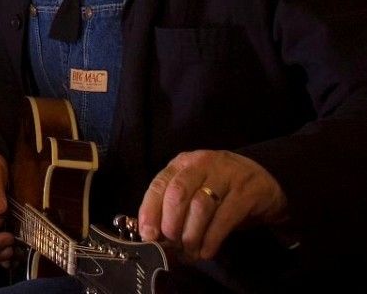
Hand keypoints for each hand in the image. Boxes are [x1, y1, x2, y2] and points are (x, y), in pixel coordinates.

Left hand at [138, 149, 288, 260]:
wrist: (266, 183)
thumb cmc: (221, 190)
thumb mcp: (195, 190)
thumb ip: (173, 205)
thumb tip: (152, 234)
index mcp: (183, 163)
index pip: (159, 184)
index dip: (150, 211)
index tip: (148, 234)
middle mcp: (202, 164)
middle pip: (178, 193)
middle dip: (171, 223)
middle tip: (171, 244)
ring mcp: (226, 175)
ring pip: (200, 206)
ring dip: (192, 234)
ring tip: (190, 251)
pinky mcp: (246, 191)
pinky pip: (224, 217)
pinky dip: (212, 238)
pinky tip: (207, 251)